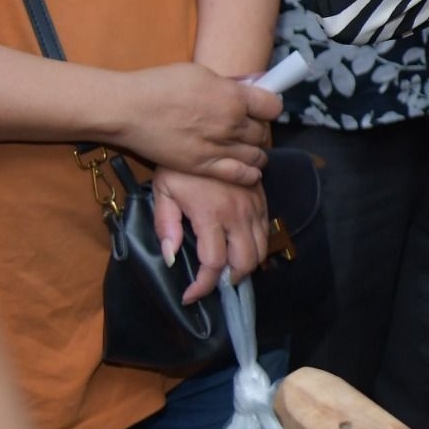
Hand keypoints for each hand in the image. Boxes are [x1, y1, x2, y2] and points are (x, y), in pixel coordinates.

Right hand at [111, 63, 281, 185]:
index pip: (272, 106)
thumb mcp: (200, 73)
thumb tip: (246, 88)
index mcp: (233, 96)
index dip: (269, 107)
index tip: (263, 109)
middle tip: (251, 130)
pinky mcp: (202, 166)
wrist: (128, 110)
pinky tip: (252, 172)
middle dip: (259, 130)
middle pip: (262, 132)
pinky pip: (238, 174)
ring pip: (255, 154)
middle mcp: (231, 122)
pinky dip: (250, 174)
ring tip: (252, 150)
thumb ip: (227, 85)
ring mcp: (218, 147)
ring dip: (257, 152)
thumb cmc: (160, 85)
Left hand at [150, 168, 268, 302]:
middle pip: (246, 261)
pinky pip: (266, 230)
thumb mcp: (163, 192)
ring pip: (261, 248)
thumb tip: (171, 257)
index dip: (202, 287)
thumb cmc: (178, 165)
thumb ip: (167, 226)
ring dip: (246, 265)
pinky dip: (256, 245)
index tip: (190, 296)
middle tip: (213, 282)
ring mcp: (253, 205)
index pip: (214, 264)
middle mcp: (238, 214)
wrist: (206, 132)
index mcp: (211, 215)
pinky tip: (239, 245)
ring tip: (227, 268)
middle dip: (231, 280)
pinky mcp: (261, 197)